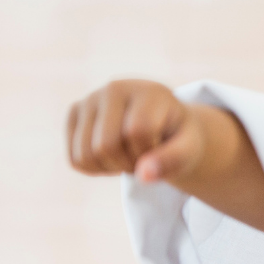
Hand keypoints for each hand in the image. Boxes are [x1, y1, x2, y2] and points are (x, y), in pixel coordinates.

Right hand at [67, 79, 207, 182]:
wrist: (164, 124)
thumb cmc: (179, 137)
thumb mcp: (189, 148)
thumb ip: (173, 160)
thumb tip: (142, 175)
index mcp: (148, 91)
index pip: (137, 132)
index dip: (150, 154)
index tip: (162, 150)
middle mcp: (114, 88)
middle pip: (105, 145)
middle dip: (129, 164)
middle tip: (146, 158)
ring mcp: (90, 99)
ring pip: (86, 155)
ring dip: (112, 168)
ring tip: (131, 157)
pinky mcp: (74, 114)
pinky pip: (75, 160)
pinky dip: (96, 169)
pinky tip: (114, 156)